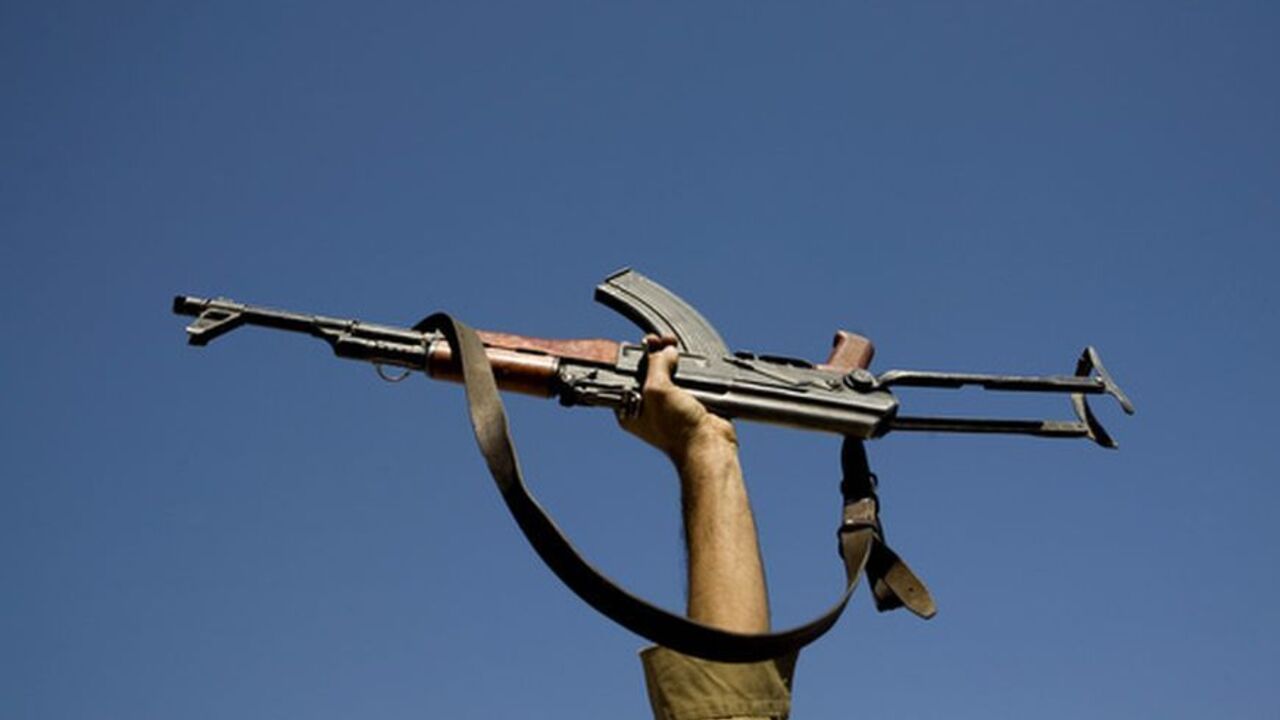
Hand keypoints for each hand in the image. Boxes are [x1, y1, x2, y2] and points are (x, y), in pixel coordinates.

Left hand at [617, 335, 736, 466]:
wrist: (709, 443)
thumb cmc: (677, 428)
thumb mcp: (657, 389)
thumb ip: (656, 364)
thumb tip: (666, 350)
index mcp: (629, 407)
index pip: (625, 376)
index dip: (631, 358)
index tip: (639, 345)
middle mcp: (646, 404)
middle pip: (647, 370)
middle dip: (653, 353)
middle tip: (658, 341)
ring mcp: (668, 402)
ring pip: (666, 371)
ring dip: (670, 356)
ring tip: (672, 343)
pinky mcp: (688, 400)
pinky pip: (684, 377)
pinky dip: (686, 366)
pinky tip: (686, 356)